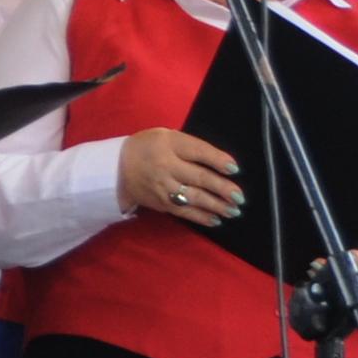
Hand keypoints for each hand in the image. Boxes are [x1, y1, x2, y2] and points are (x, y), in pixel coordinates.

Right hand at [115, 127, 246, 228]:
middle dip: (221, 188)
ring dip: (215, 206)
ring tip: (233, 210)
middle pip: (198, 177)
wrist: (118, 167)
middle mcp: (166, 166)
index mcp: (170, 144)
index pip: (198, 151)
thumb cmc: (150, 147)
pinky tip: (216, 220)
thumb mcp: (168, 137)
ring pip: (193, 198)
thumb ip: (191, 147)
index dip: (217, 160)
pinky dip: (201, 217)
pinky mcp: (161, 203)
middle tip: (239, 197)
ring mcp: (163, 187)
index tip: (234, 169)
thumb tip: (221, 164)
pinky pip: (184, 211)